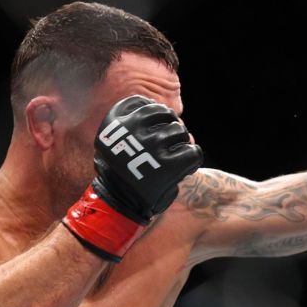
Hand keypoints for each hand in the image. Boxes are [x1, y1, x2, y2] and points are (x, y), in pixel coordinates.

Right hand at [63, 95, 203, 260]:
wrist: (118, 205)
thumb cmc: (119, 174)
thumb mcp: (113, 143)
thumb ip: (130, 124)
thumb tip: (157, 110)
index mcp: (115, 121)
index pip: (142, 102)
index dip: (153, 112)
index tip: (153, 126)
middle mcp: (132, 129)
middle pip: (165, 114)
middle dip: (170, 127)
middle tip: (169, 144)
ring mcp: (151, 145)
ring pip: (180, 131)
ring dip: (181, 142)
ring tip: (175, 155)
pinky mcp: (168, 164)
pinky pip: (192, 152)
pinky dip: (193, 158)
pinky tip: (185, 166)